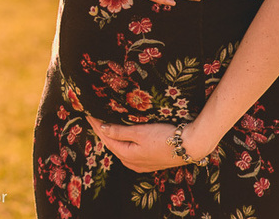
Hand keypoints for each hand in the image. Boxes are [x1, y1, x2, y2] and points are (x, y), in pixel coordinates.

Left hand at [87, 119, 214, 172]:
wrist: (190, 146)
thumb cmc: (165, 137)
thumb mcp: (140, 132)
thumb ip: (120, 131)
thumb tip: (102, 128)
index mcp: (127, 155)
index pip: (106, 138)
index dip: (96, 125)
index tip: (88, 113)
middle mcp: (132, 163)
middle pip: (111, 145)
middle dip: (101, 132)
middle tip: (92, 118)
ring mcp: (141, 164)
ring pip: (120, 149)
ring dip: (111, 138)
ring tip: (103, 126)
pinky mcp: (149, 162)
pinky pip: (129, 152)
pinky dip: (122, 143)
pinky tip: (122, 138)